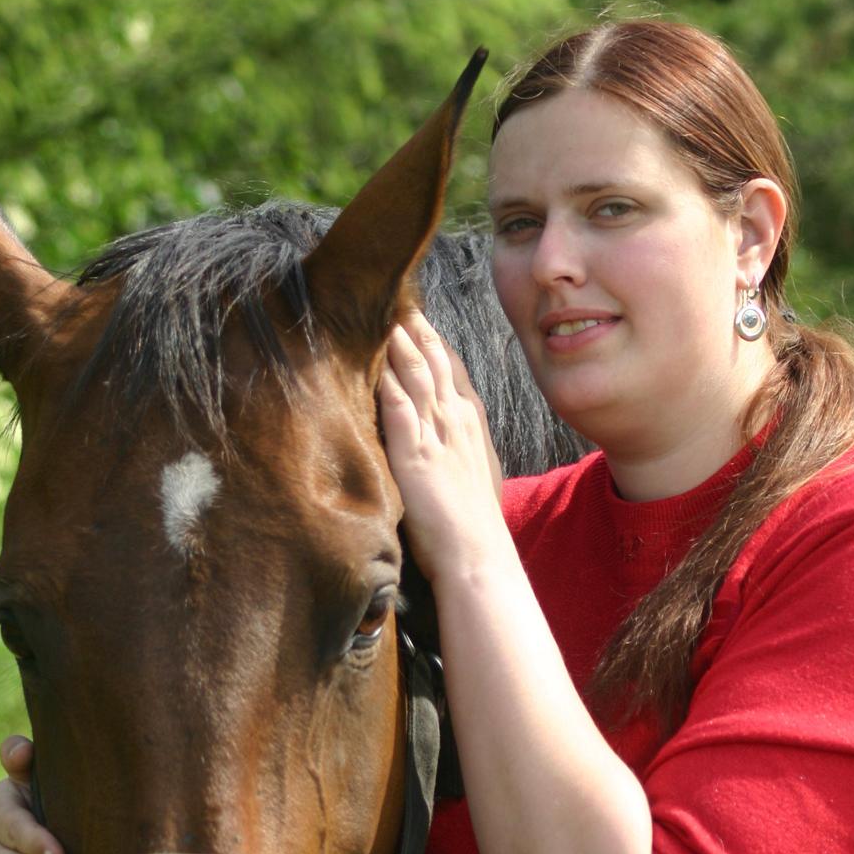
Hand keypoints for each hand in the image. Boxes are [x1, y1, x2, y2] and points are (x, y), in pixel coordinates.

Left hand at [378, 309, 505, 583]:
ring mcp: (437, 436)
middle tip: (397, 298)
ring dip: (399, 343)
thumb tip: (446, 441)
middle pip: (435, 362)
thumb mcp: (474, 474)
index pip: (452, 370)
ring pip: (418, 376)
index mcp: (471, 425)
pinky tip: (375, 361)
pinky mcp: (416, 456)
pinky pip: (399, 408)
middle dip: (416, 329)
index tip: (417, 317)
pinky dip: (388, 381)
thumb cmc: (474, 526)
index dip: (434, 342)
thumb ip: (458, 449)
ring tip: (382, 313)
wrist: (478, 556)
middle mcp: (456, 421)